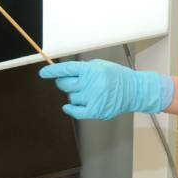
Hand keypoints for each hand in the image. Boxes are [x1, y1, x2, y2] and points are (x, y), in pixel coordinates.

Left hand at [39, 59, 173, 119]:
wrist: (134, 90)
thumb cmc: (117, 77)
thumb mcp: (101, 66)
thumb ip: (84, 69)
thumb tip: (63, 74)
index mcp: (92, 70)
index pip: (67, 69)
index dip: (53, 71)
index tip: (43, 73)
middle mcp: (91, 83)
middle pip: (65, 84)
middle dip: (63, 83)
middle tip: (69, 83)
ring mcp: (93, 97)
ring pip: (71, 97)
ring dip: (75, 95)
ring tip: (88, 92)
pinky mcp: (95, 110)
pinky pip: (75, 111)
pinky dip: (70, 108)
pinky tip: (69, 106)